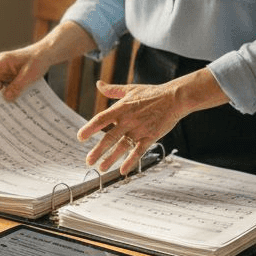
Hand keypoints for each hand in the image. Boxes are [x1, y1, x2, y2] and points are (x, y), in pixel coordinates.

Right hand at [0, 44, 49, 100]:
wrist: (47, 53)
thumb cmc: (38, 59)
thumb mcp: (29, 75)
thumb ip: (17, 87)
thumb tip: (6, 99)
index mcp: (2, 61)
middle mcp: (2, 66)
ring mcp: (7, 72)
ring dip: (3, 96)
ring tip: (8, 107)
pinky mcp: (12, 76)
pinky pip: (7, 87)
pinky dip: (10, 94)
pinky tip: (15, 102)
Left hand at [78, 69, 227, 174]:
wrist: (174, 98)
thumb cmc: (152, 93)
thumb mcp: (130, 89)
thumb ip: (112, 90)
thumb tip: (99, 84)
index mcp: (121, 108)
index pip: (101, 119)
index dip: (90, 128)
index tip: (80, 137)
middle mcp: (128, 120)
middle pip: (110, 137)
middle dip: (98, 151)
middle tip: (88, 161)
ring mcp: (140, 129)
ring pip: (122, 147)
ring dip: (111, 159)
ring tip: (101, 168)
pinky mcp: (151, 136)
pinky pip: (139, 152)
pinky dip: (131, 162)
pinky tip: (123, 171)